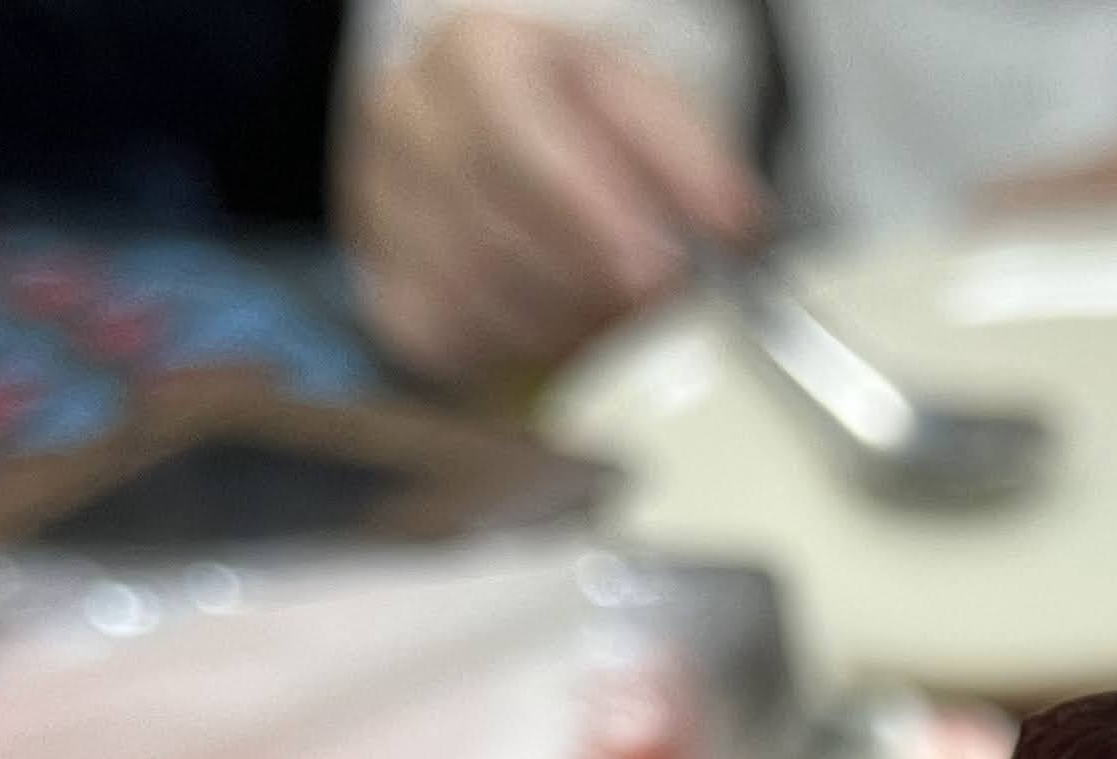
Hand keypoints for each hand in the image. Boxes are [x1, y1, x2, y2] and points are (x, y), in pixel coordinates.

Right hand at [341, 9, 761, 382]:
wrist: (517, 123)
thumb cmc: (580, 111)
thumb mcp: (649, 103)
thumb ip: (693, 158)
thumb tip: (734, 226)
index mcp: (472, 53)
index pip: (514, 142)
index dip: (589, 219)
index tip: (658, 270)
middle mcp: (407, 120)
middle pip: (495, 232)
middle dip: (594, 282)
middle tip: (661, 298)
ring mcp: (382, 206)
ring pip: (474, 297)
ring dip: (566, 321)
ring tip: (617, 302)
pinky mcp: (389, 286)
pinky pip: (454, 343)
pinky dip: (521, 347)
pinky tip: (561, 319)